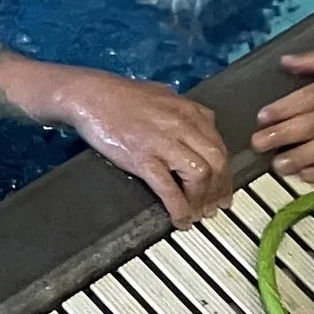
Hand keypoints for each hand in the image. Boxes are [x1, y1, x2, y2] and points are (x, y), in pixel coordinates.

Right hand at [57, 71, 231, 224]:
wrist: (88, 94)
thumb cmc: (120, 95)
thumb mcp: (161, 94)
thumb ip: (183, 110)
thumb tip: (199, 122)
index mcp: (187, 110)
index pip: (219, 145)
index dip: (225, 173)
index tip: (223, 189)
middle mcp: (181, 124)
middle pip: (217, 162)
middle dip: (220, 189)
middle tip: (215, 206)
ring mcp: (162, 141)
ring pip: (200, 175)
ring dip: (202, 200)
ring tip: (196, 214)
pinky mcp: (142, 158)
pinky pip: (170, 189)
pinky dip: (179, 209)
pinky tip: (179, 219)